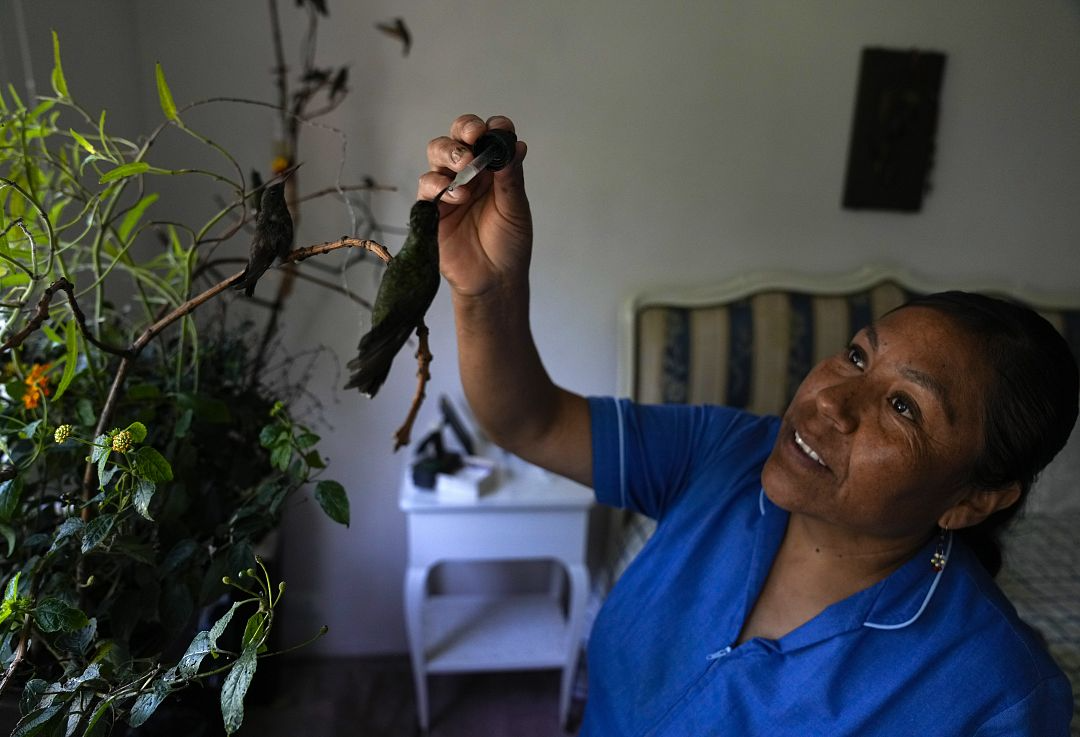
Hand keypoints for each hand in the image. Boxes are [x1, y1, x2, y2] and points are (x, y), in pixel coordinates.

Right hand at [418, 114, 530, 296]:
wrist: (493, 280)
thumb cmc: (508, 245)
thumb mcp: (515, 210)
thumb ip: (512, 178)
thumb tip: (516, 145)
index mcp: (493, 170)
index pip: (487, 136)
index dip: (490, 128)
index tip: (497, 129)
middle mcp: (469, 174)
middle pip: (457, 137)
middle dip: (463, 132)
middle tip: (473, 140)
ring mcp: (449, 189)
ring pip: (437, 155)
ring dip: (449, 154)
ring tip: (464, 167)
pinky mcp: (431, 209)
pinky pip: (426, 187)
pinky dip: (438, 184)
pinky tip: (456, 195)